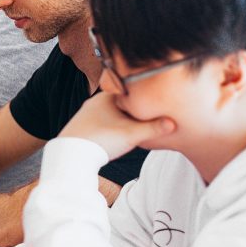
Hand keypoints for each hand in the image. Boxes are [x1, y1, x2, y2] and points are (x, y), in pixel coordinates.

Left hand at [59, 92, 174, 159]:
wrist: (70, 156)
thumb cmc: (101, 140)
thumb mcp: (132, 134)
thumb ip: (154, 128)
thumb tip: (174, 123)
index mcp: (105, 97)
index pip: (129, 90)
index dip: (143, 95)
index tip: (155, 100)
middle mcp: (93, 103)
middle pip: (120, 102)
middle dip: (134, 108)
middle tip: (150, 113)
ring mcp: (85, 115)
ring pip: (110, 113)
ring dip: (122, 119)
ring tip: (136, 126)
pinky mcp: (81, 128)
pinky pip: (101, 124)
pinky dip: (111, 127)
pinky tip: (118, 135)